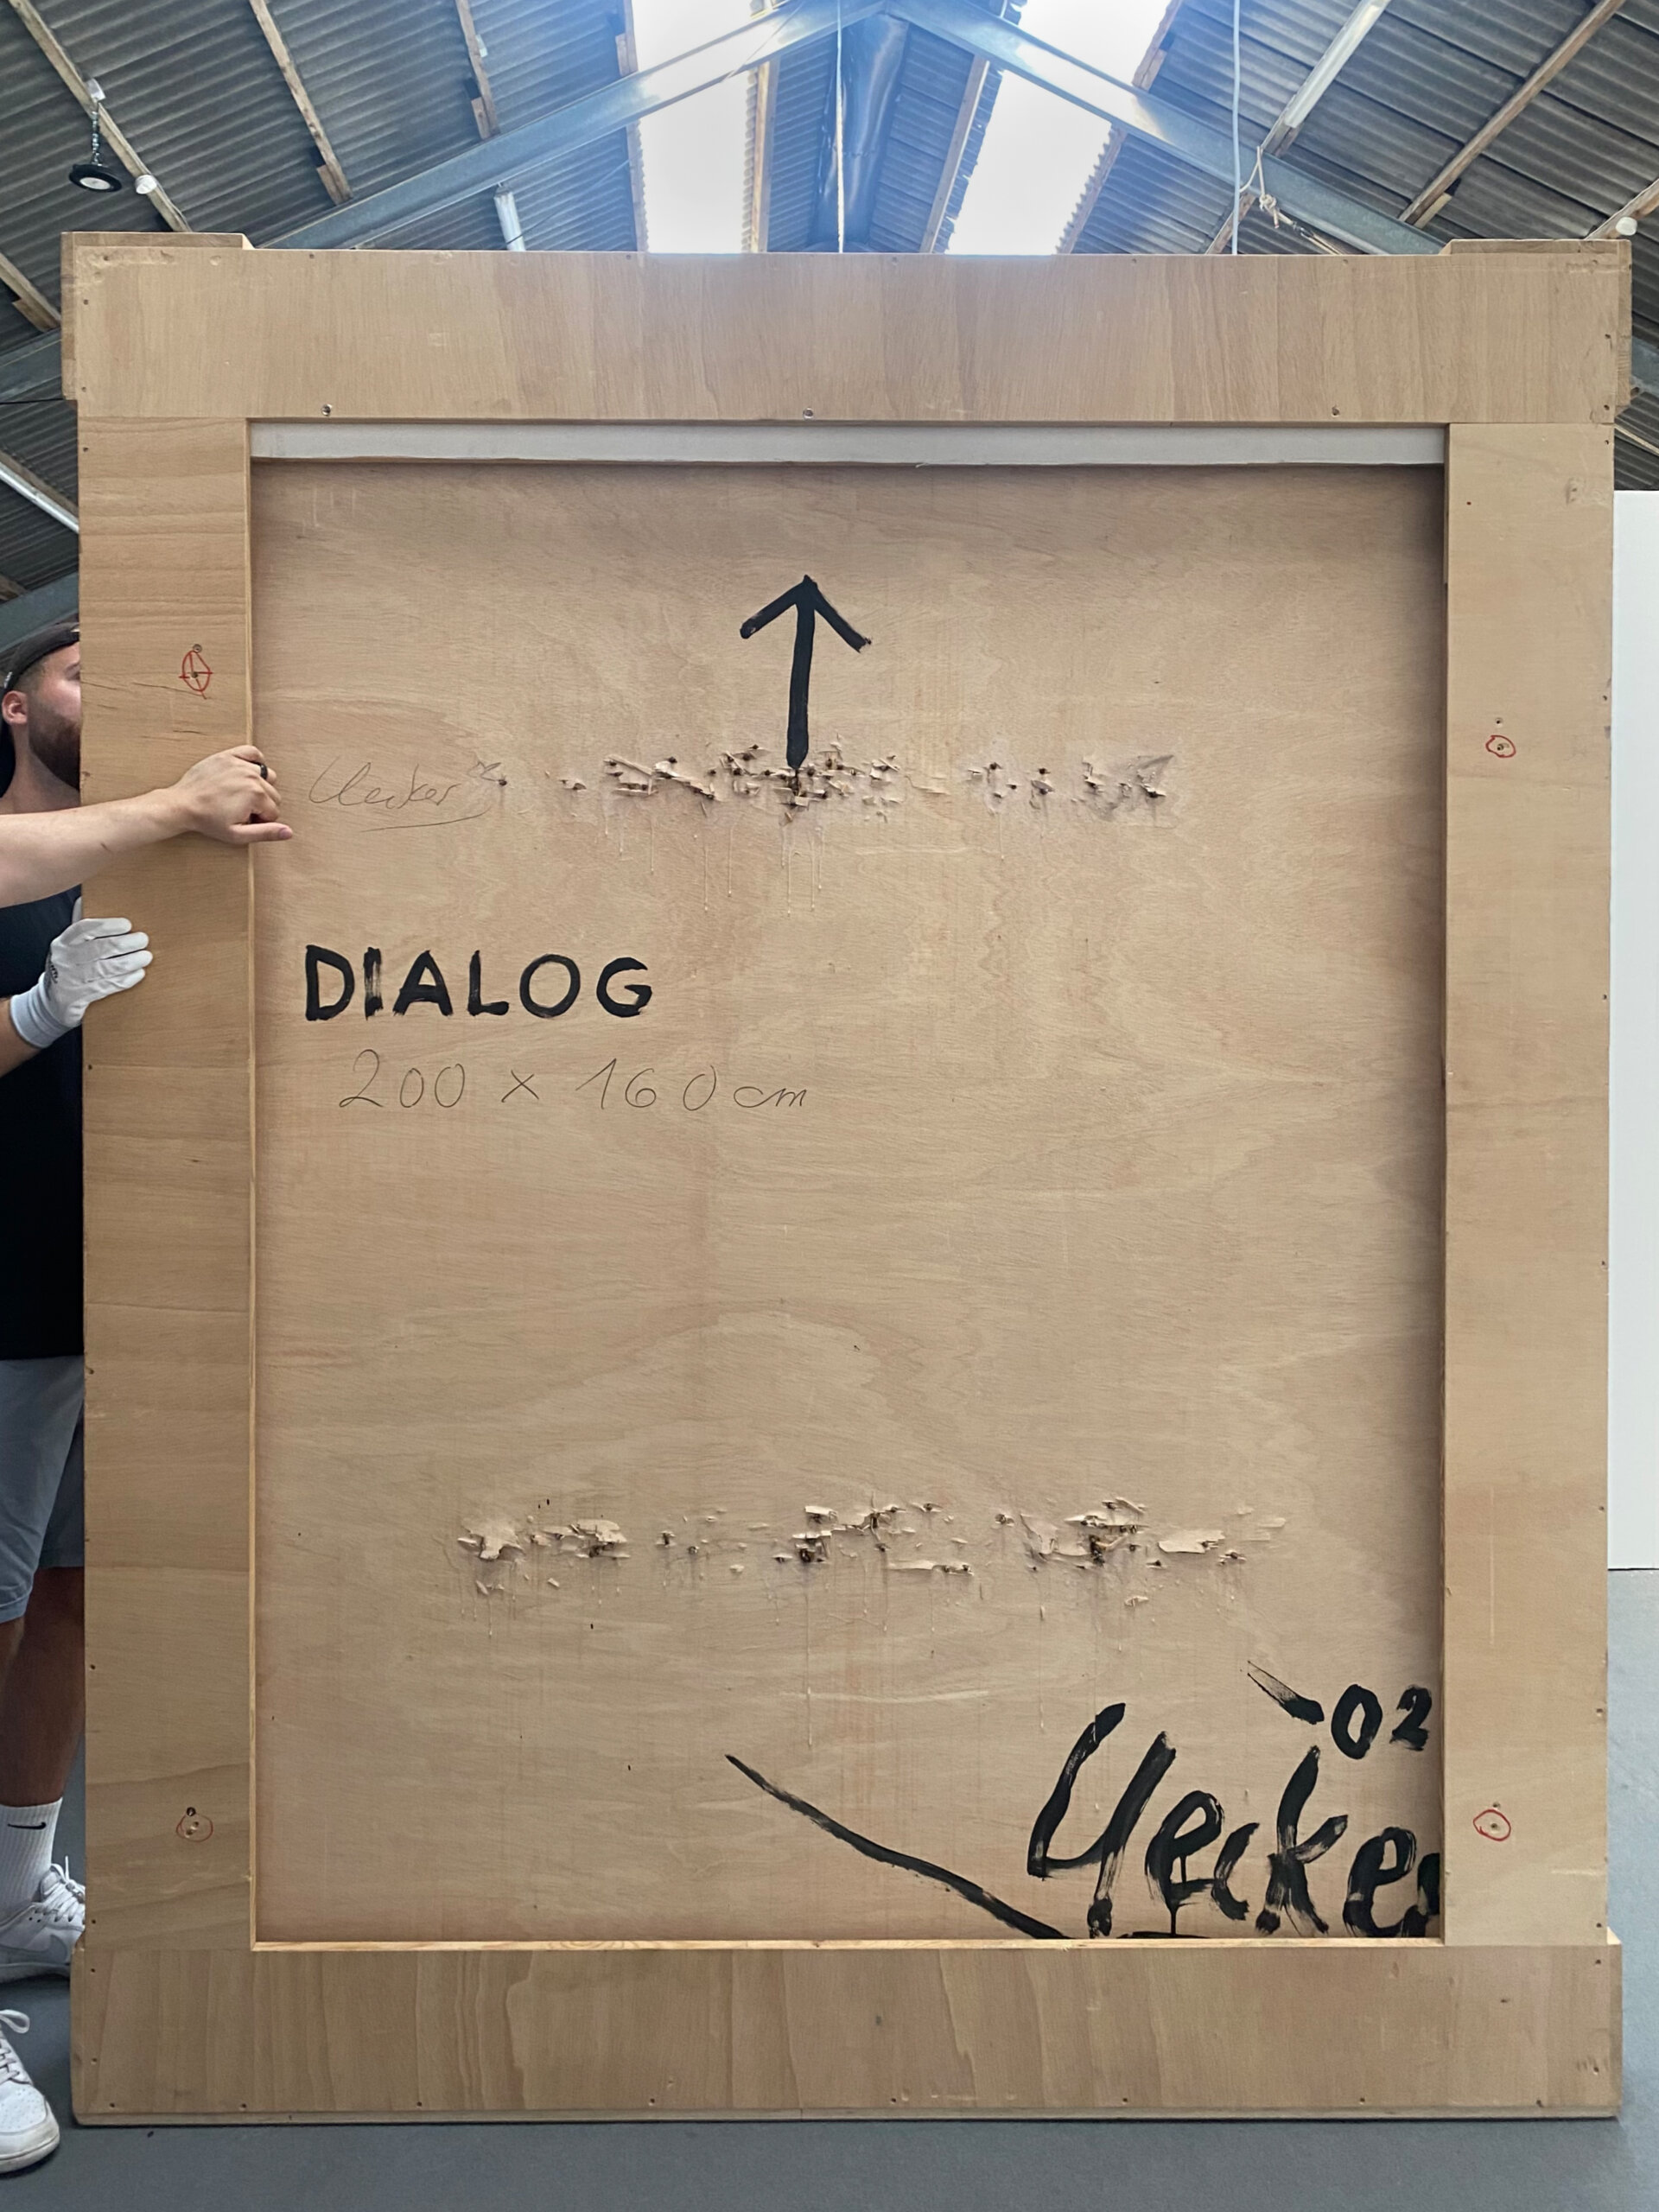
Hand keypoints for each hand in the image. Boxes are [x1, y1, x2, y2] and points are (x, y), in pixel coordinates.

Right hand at [8, 900, 151, 1048]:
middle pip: (97, 949)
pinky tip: (138, 973)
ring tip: (145, 957)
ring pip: (104, 969)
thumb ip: (81, 926)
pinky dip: (125, 980)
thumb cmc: (69, 966)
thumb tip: (86, 898)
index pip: (83, 929)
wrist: (53, 1001)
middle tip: (143, 940)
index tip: (127, 924)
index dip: (106, 926)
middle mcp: (64, 960)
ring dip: (128, 962)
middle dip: (124, 944)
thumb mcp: (70, 946)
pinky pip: (106, 987)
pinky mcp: (78, 999)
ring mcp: (70, 981)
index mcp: (63, 943)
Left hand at [167, 747, 291, 845]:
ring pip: (268, 776)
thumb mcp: (237, 834)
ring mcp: (240, 764)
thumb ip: (266, 833)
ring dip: (260, 786)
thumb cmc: (207, 820)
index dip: (261, 820)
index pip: (274, 812)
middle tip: (241, 810)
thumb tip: (289, 832)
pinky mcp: (229, 756)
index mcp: (256, 795)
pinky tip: (247, 773)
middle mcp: (252, 776)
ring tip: (242, 794)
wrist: (182, 804)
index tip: (245, 821)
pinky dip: (256, 761)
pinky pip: (254, 753)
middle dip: (261, 805)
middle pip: (273, 794)